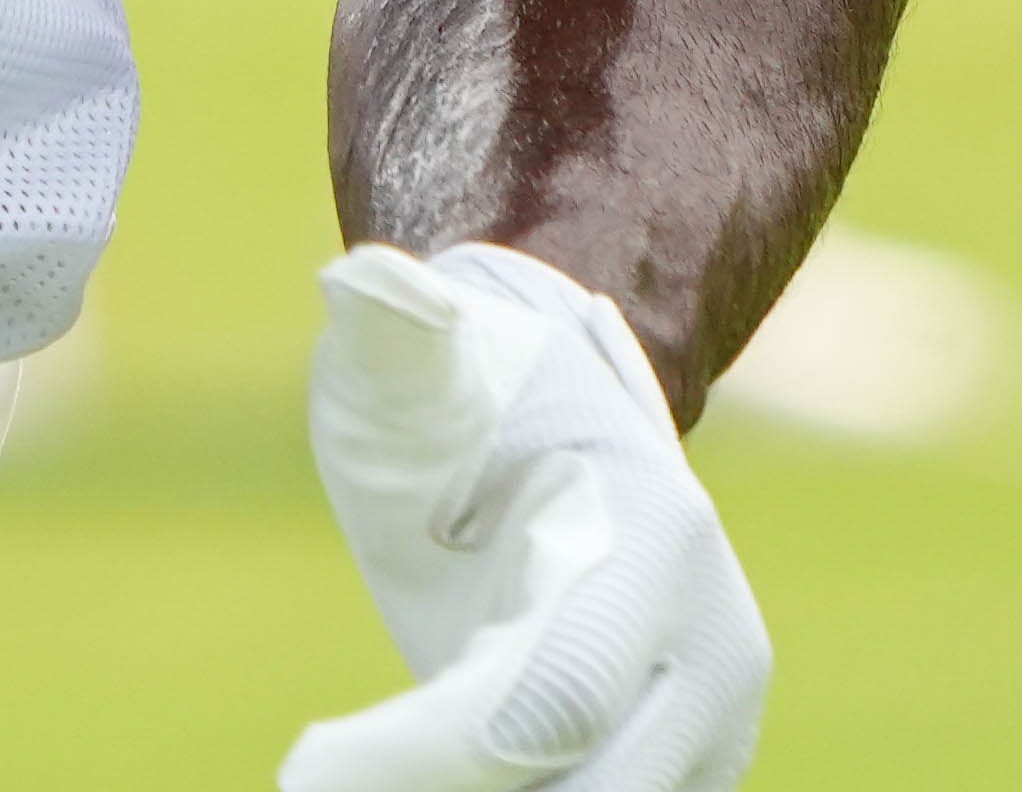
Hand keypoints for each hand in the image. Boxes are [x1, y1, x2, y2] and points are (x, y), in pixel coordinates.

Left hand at [280, 244, 768, 791]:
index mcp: (656, 542)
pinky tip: (407, 770)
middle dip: (440, 785)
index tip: (308, 767)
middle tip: (316, 779)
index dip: (428, 749)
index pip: (556, 699)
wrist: (559, 427)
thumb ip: (394, 339)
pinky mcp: (684, 778)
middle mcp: (714, 653)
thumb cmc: (466, 394)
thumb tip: (361, 280)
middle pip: (583, 786)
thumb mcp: (412, 365)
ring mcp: (713, 731)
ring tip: (356, 764)